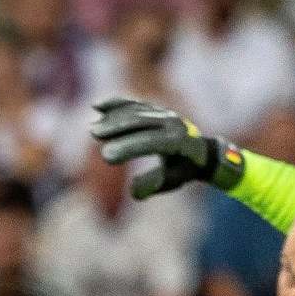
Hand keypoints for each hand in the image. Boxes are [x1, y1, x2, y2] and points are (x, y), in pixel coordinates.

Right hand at [89, 97, 244, 199]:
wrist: (201, 150)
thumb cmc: (183, 170)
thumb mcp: (172, 180)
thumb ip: (154, 184)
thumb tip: (133, 191)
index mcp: (179, 141)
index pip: (151, 142)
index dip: (128, 147)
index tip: (107, 156)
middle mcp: (172, 122)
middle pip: (140, 121)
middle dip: (116, 126)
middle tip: (94, 134)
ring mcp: (163, 113)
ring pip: (135, 112)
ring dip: (113, 117)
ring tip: (93, 129)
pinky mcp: (154, 109)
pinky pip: (133, 104)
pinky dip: (115, 104)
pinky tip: (96, 106)